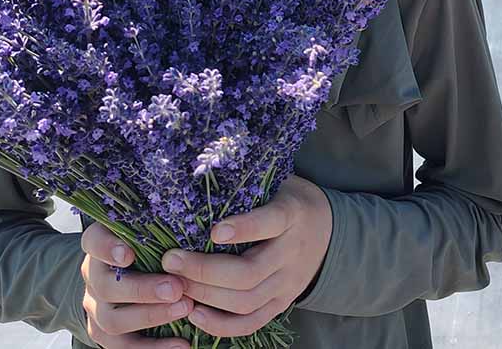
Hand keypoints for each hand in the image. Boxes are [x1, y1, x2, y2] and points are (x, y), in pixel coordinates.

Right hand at [80, 224, 193, 348]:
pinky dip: (154, 348)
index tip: (129, 254)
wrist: (120, 276)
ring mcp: (96, 308)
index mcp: (100, 246)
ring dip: (151, 316)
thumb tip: (204, 218)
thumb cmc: (147, 246)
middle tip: (177, 287)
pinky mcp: (104, 334)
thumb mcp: (147, 230)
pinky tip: (182, 344)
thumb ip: (159, 224)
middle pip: (108, 287)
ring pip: (112, 320)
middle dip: (144, 289)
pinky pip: (123, 348)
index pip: (94, 241)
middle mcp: (93, 277)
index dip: (108, 248)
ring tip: (184, 309)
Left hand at [160, 174, 332, 338]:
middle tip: (172, 260)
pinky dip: (220, 325)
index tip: (214, 231)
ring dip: (206, 296)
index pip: (270, 223)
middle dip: (204, 271)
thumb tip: (197, 178)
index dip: (243, 229)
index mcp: (293, 215)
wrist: (330, 230)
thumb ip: (248, 185)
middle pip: (249, 273)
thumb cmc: (289, 199)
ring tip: (176, 285)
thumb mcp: (278, 183)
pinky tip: (194, 313)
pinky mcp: (282, 303)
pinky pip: (251, 323)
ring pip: (246, 301)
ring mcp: (289, 283)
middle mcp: (293, 252)